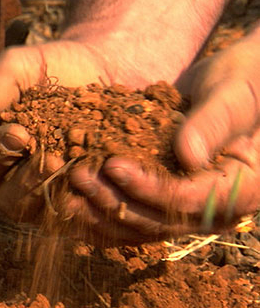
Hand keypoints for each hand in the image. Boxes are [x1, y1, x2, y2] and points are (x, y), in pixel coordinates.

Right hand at [0, 39, 137, 224]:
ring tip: (78, 173)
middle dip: (28, 182)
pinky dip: (90, 205)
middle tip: (53, 160)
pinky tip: (103, 185)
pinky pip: (82, 214)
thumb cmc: (54, 69)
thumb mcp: (23, 67)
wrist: (101, 73)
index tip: (19, 133)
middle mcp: (17, 178)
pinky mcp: (82, 197)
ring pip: (44, 212)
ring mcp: (50, 191)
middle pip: (10, 200)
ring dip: (60, 197)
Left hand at [70, 31, 259, 243]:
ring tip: (66, 187)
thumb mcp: (234, 96)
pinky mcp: (162, 197)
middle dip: (113, 201)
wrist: (236, 85)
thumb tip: (188, 156)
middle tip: (78, 175)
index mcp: (240, 189)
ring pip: (138, 224)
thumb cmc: (243, 83)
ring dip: (99, 209)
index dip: (149, 188)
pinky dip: (101, 207)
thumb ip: (214, 123)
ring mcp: (184, 207)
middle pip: (156, 220)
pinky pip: (131, 212)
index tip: (113, 166)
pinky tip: (72, 196)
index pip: (188, 201)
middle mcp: (211, 209)